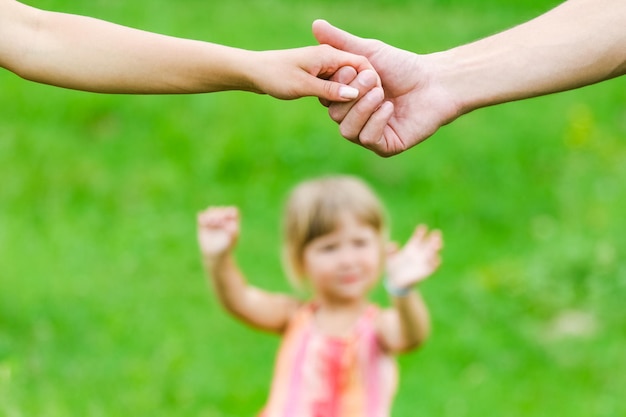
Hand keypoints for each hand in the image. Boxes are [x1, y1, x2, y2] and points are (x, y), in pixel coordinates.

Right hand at [197, 206, 239, 258]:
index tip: (225, 221)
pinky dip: (203, 218)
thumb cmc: (226, 247)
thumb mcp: (231, 240)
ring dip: (211, 215)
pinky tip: (203, 224)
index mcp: (232, 220)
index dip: (228, 214)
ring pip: (211, 210)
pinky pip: (201, 215)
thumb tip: (231, 225)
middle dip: (219, 215)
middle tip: (217, 223)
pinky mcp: (203, 223)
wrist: (216, 255)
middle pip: (221, 210)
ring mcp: (213, 219)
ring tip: (211, 223)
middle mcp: (223, 217)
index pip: (232, 211)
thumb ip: (233, 232)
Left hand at [250, 44, 379, 100]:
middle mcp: (329, 58)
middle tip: (362, 109)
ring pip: (347, 81)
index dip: (371, 82)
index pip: (362, 64)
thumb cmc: (275, 75)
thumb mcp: (303, 85)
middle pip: (357, 73)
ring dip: (349, 95)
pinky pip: (336, 85)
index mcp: (329, 54)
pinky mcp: (318, 75)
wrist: (253, 72)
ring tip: (349, 110)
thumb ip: (329, 90)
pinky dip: (338, 95)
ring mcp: (324, 67)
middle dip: (361, 90)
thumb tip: (354, 94)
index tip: (374, 100)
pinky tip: (334, 107)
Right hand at [313, 19, 460, 155]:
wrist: (435, 82)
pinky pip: (367, 139)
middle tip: (374, 78)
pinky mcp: (384, 146)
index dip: (337, 84)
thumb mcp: (368, 52)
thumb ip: (341, 42)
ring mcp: (369, 134)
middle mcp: (355, 118)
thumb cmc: (403, 67)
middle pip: (334, 114)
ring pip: (347, 130)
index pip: (326, 97)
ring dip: (363, 109)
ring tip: (381, 93)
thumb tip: (316, 24)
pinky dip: (376, 121)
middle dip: (353, 95)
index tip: (354, 68)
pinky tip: (390, 108)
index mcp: (348, 99)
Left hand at [386, 225, 442, 289]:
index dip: (421, 232)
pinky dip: (436, 263)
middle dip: (434, 238)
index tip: (422, 227)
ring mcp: (423, 262)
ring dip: (436, 248)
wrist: (394, 282)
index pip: (418, 237)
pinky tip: (437, 259)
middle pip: (429, 243)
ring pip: (433, 253)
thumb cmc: (392, 267)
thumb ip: (390, 251)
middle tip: (436, 233)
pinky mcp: (425, 272)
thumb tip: (392, 245)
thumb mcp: (389, 258)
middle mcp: (420, 253)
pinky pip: (433, 267)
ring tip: (438, 244)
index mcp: (412, 247)